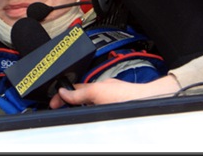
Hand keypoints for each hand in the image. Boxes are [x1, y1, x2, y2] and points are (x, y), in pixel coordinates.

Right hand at [48, 75, 181, 108]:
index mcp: (96, 85)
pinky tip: (92, 117)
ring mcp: (111, 100)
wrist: (149, 102)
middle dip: (69, 100)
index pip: (74, 88)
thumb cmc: (129, 95)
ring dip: (80, 106)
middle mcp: (103, 91)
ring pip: (90, 102)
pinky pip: (99, 108)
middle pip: (81, 95)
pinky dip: (91, 111)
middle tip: (58, 107)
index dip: (62, 94)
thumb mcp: (98, 93)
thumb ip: (80, 93)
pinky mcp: (117, 108)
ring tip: (72, 112)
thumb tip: (63, 92)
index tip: (53, 102)